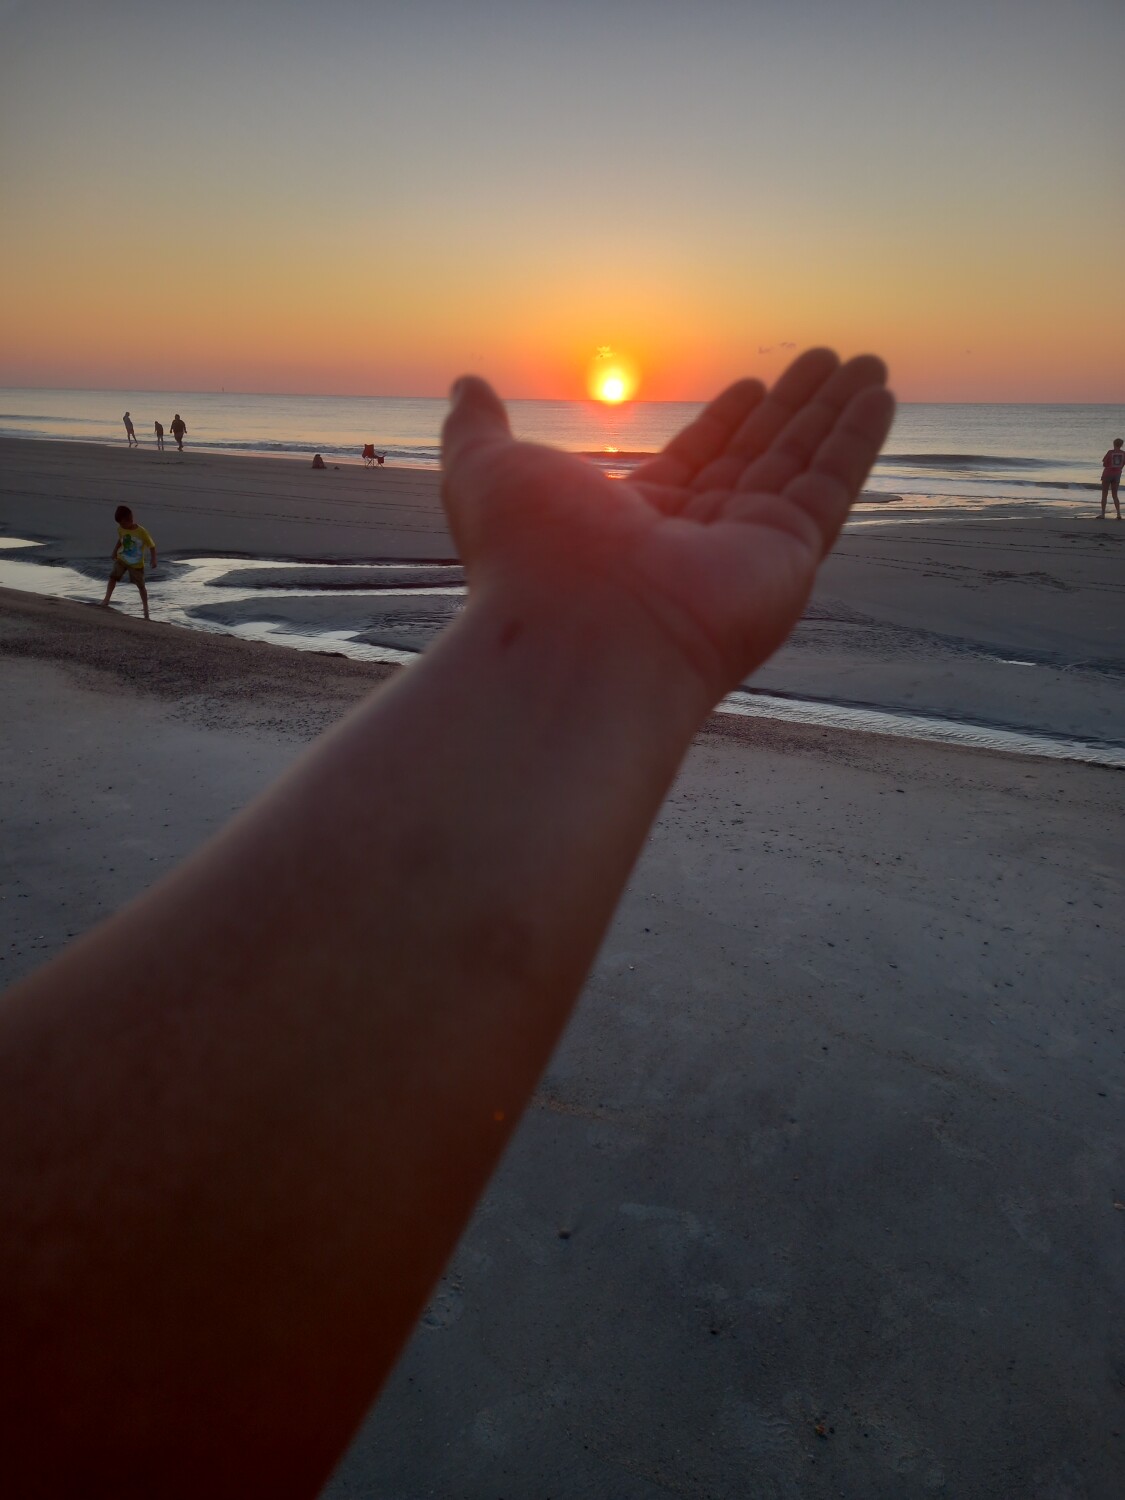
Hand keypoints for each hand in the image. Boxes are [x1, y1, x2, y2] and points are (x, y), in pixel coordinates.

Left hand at [441, 348, 892, 702]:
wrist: (574, 639)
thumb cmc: (526, 560)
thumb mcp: (486, 470)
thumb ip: (479, 428)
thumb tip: (466, 386)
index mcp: (633, 523)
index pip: (693, 463)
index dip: (724, 424)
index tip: (753, 387)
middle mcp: (694, 541)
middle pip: (755, 459)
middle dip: (790, 412)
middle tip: (822, 362)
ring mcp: (745, 552)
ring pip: (801, 466)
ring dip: (834, 415)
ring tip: (866, 364)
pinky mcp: (788, 557)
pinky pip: (832, 486)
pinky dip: (858, 440)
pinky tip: (878, 395)